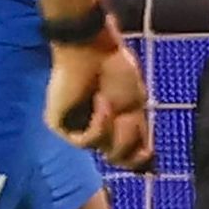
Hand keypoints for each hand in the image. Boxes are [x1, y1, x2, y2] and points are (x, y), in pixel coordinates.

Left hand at [48, 31, 155, 171]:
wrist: (91, 50)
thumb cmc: (115, 68)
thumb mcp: (136, 103)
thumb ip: (140, 132)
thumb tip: (147, 157)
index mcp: (114, 122)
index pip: (128, 153)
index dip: (138, 157)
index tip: (148, 152)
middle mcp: (96, 127)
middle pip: (118, 157)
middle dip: (128, 139)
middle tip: (130, 118)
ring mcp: (78, 127)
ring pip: (103, 149)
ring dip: (114, 126)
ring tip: (112, 101)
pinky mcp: (60, 126)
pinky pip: (85, 141)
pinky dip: (99, 124)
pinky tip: (99, 102)